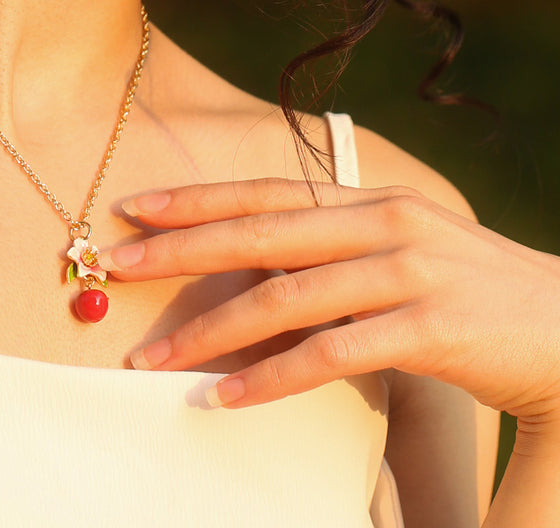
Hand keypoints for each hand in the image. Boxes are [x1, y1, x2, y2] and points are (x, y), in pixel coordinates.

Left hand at [106, 178, 559, 421]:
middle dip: (180, 248)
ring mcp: (408, 270)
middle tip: (114, 262)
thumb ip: (331, 254)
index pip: (267, 190)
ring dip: (210, 330)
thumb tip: (253, 271)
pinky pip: (331, 354)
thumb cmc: (473, 294)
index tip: (135, 207)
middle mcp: (385, 222)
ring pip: (285, 297)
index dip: (198, 197)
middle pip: (260, 231)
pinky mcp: (431, 327)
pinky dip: (271, 377)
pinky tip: (225, 397)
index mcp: (371, 200)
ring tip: (152, 357)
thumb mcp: (399, 254)